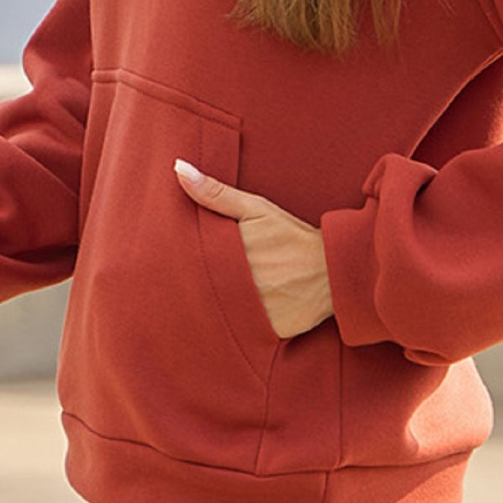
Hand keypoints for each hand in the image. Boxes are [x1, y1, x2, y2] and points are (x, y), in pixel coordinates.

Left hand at [172, 160, 332, 338]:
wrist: (334, 269)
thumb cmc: (292, 236)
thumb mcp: (256, 209)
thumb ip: (215, 193)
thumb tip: (178, 168)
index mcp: (229, 257)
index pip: (188, 264)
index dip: (177, 264)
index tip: (167, 263)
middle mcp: (239, 287)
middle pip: (200, 291)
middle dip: (192, 288)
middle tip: (187, 284)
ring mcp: (254, 312)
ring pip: (217, 315)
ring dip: (211, 310)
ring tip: (207, 304)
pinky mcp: (268, 332)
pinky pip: (242, 334)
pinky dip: (236, 328)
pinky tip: (232, 322)